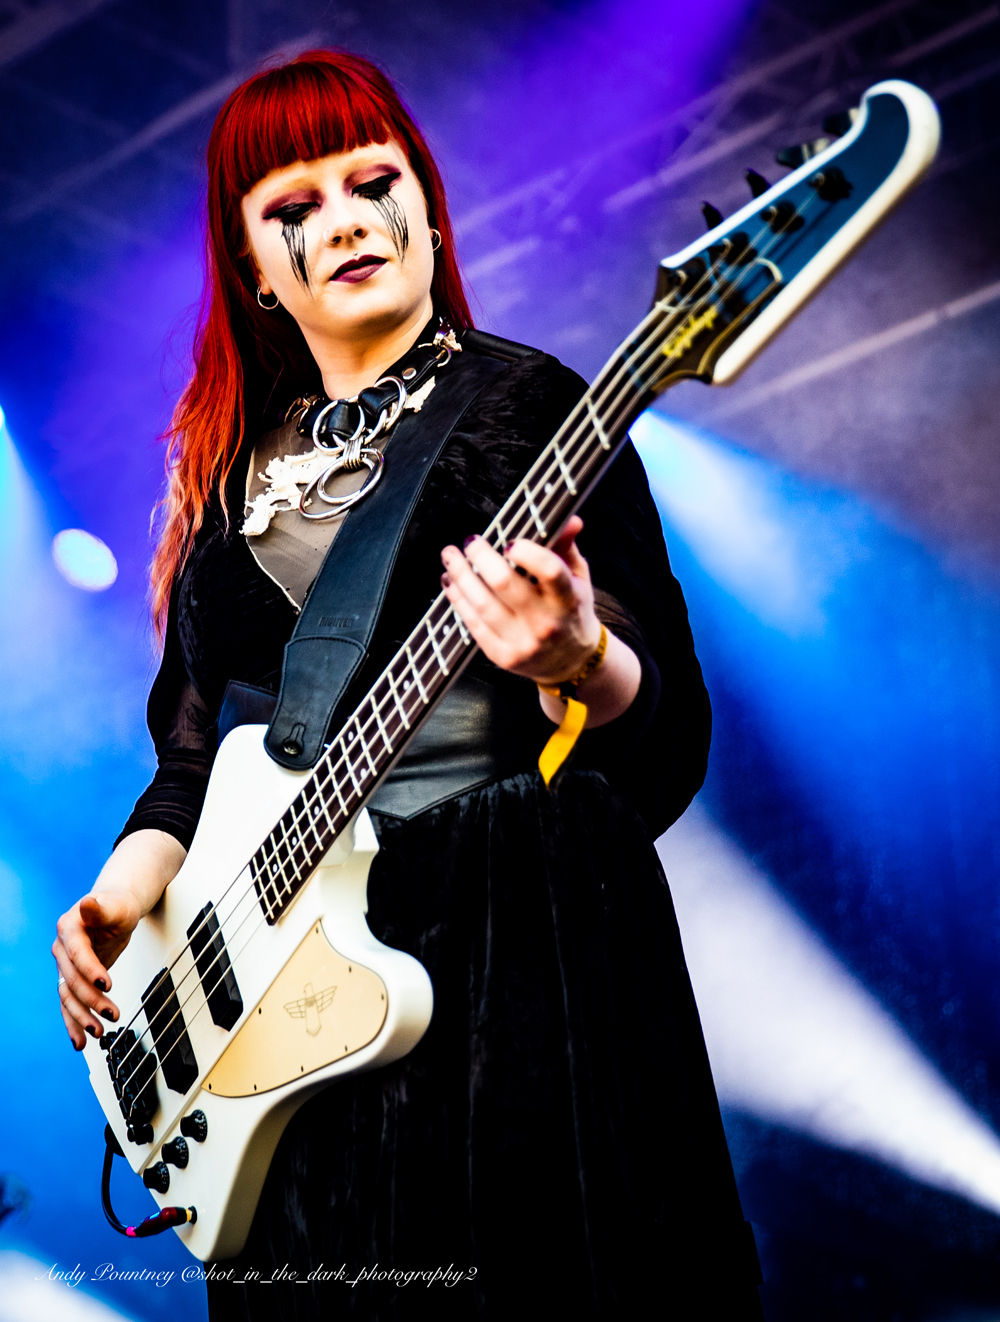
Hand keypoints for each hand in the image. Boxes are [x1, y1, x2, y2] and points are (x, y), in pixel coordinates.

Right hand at [54, 890, 140, 1048]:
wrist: (115, 908)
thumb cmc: (117, 905)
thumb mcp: (116, 905)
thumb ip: (101, 908)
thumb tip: (88, 904)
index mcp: (69, 928)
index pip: (77, 953)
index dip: (90, 970)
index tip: (106, 985)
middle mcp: (62, 948)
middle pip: (72, 979)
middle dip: (91, 1000)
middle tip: (112, 1014)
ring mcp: (65, 964)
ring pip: (68, 996)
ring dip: (82, 1017)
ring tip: (99, 1032)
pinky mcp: (73, 977)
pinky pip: (70, 1003)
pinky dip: (74, 1022)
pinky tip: (80, 1040)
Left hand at [440, 516, 641, 727]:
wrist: (571, 661)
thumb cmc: (571, 613)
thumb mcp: (577, 579)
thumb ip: (566, 547)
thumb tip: (569, 519)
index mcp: (567, 599)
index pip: (548, 570)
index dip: (526, 552)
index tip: (509, 540)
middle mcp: (545, 623)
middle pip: (504, 583)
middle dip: (480, 556)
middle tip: (471, 542)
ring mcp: (522, 643)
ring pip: (482, 604)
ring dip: (461, 576)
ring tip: (451, 558)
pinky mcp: (503, 657)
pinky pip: (473, 625)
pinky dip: (459, 600)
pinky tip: (452, 584)